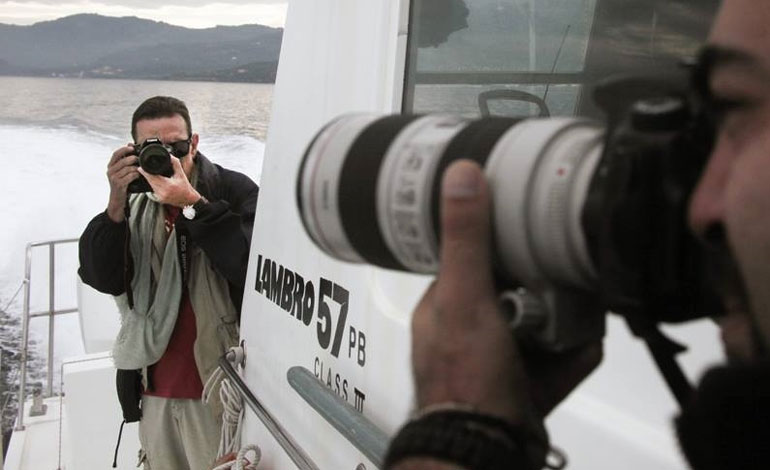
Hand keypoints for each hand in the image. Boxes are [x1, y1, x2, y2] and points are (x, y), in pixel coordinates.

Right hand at [106, 144, 139, 221]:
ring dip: (137, 168)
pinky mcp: (119, 184)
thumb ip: (125, 161)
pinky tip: (139, 176)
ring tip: (141, 169)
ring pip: (128, 168)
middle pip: (123, 160)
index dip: (124, 149)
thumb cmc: (122, 185)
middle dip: (133, 159)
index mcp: (110, 166)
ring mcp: (114, 178)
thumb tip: (130, 145)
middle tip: (140, 160)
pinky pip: (130, 176)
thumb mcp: (122, 172)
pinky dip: (136, 175)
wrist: (118, 200)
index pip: (116, 154)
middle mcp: (110, 171)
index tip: (132, 147)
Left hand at [137, 156, 200, 207]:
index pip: (153, 178)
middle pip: (150, 182)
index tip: (140, 168)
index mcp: (168, 186)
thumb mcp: (181, 174)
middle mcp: (163, 192)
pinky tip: (154, 181)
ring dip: (148, 180)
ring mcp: (161, 197)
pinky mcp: (159, 199)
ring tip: (148, 174)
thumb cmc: (185, 187)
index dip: (145, 172)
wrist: (188, 199)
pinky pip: (153, 190)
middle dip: (146, 175)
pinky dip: (152, 185)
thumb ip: (175, 164)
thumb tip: (169, 155)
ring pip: (150, 186)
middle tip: (142, 169)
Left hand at [410, 159, 601, 429]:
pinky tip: (588, 346)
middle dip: (541, 287)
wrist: (482, 446)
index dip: (500, 249)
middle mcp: (468, 334)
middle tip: (567, 273)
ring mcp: (496, 364)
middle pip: (513, 297)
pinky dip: (571, 357)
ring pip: (537, 331)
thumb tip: (460, 175)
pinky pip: (553, 365)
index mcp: (446, 307)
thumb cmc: (465, 374)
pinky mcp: (522, 390)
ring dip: (562, 321)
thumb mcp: (465, 296)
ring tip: (587, 305)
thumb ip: (467, 238)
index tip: (527, 233)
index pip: (474, 264)